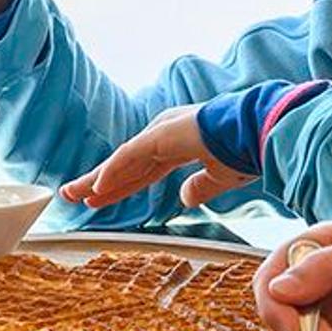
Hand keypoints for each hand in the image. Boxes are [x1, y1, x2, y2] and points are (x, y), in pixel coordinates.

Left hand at [64, 103, 256, 211]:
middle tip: (70, 195)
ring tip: (70, 194)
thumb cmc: (247, 150)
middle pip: (122, 166)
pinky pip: (130, 158)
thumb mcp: (221, 178)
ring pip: (119, 162)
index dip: (118, 186)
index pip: (140, 170)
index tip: (97, 200)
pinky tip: (95, 190)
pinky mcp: (161, 136)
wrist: (261, 131)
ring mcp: (161, 134)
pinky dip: (112, 174)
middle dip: (97, 182)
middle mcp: (164, 137)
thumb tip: (184, 199)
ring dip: (95, 179)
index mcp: (178, 145)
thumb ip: (201, 187)